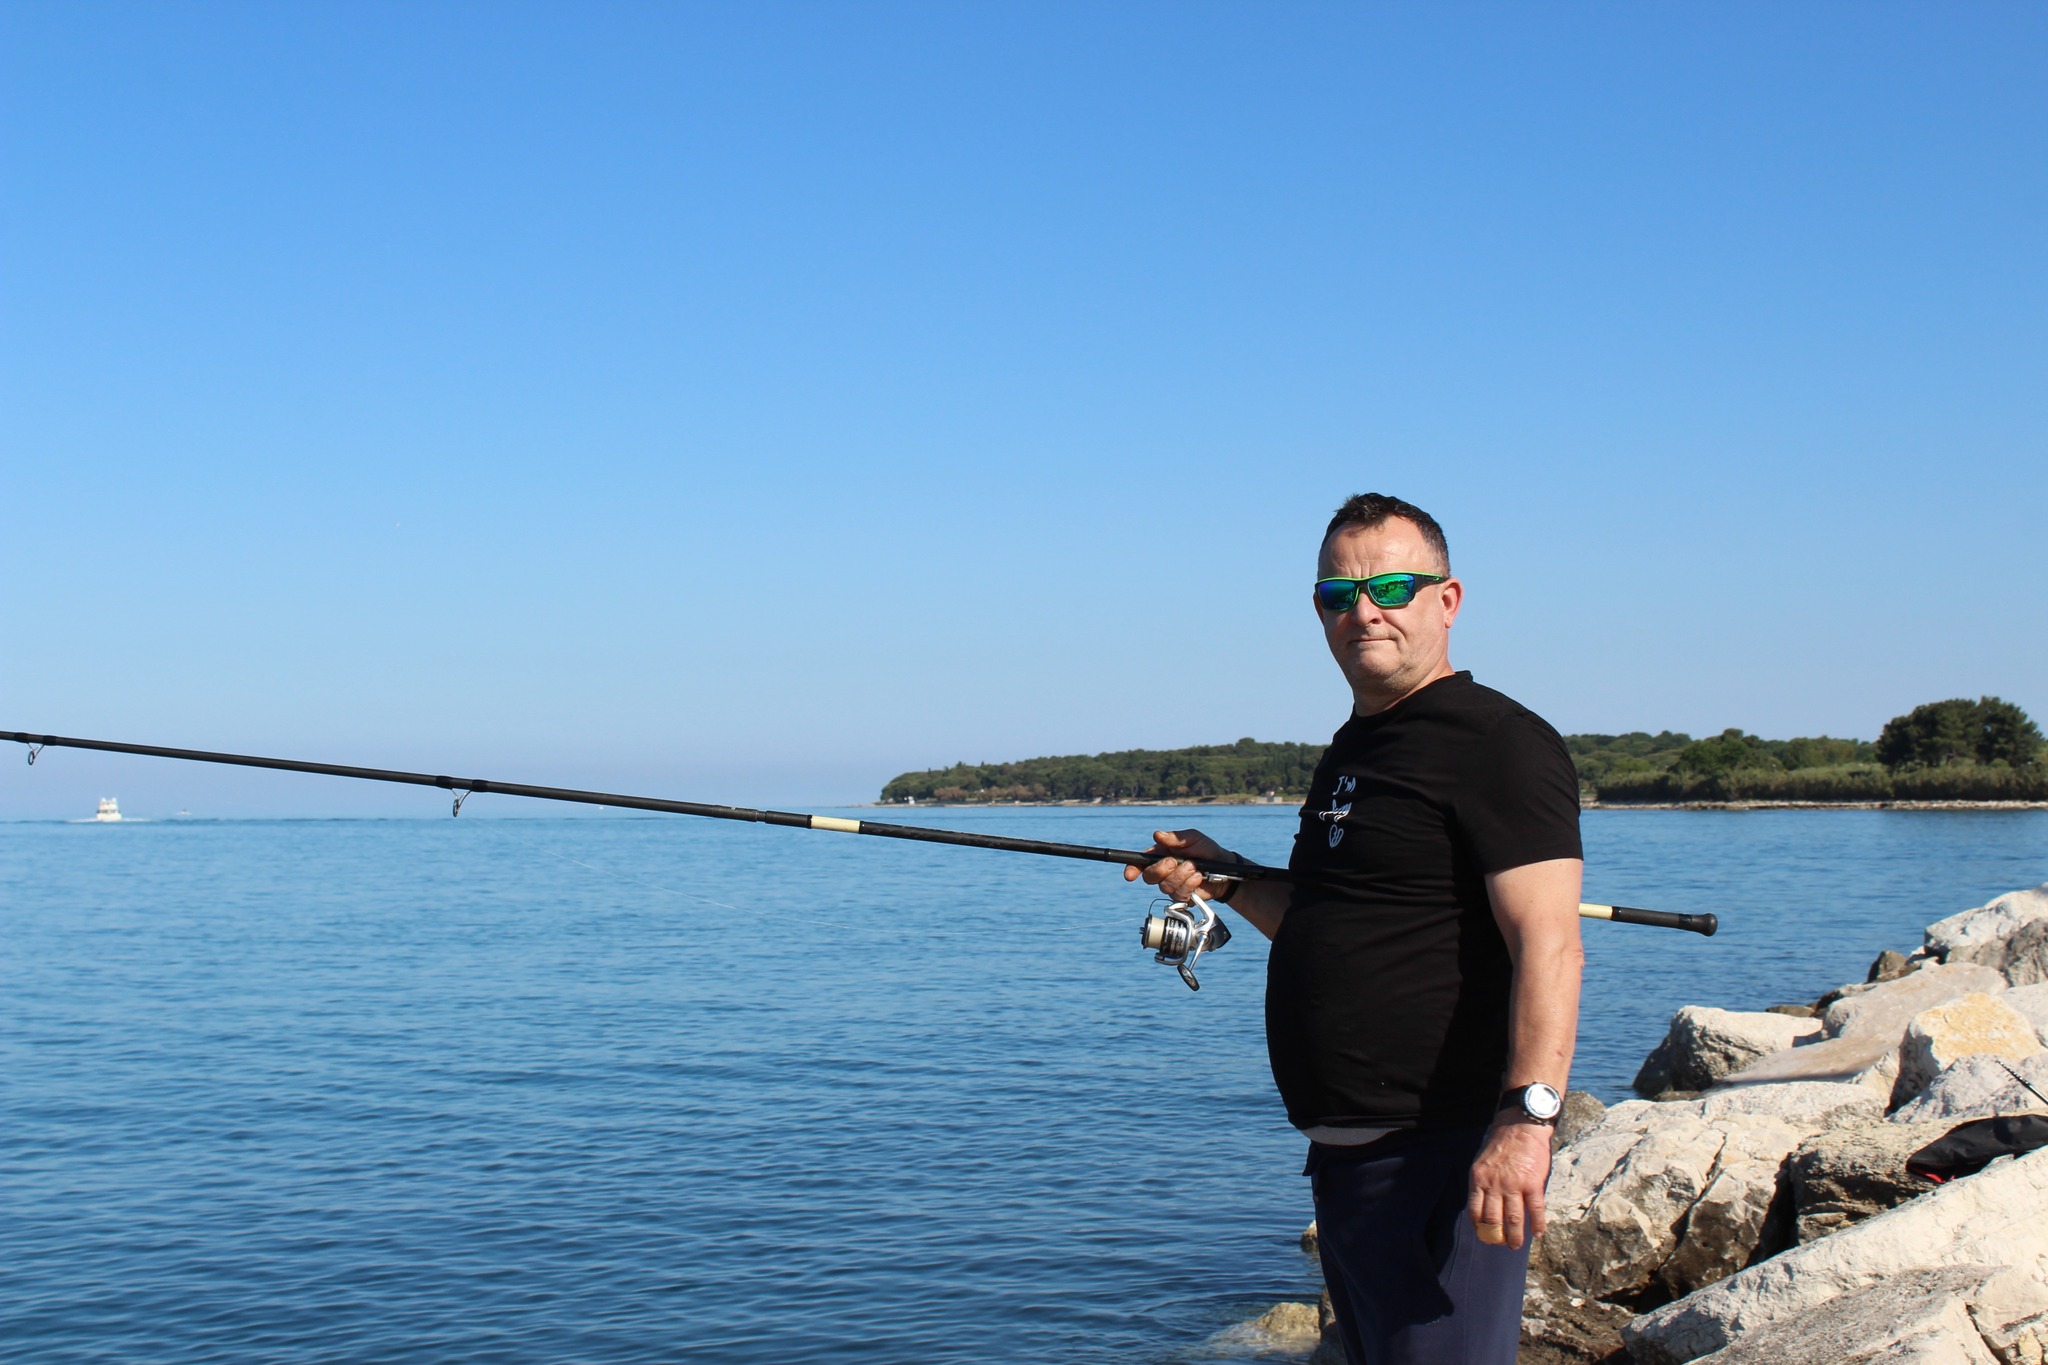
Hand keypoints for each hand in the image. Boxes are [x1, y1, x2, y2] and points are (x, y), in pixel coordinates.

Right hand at [1122, 828, 1234, 903]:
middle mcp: (1164, 871)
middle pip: (1150, 876)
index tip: (1130, 874)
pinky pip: (1179, 894)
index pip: (1140, 863)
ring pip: (1165, 886)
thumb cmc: (1207, 850)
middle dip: (1161, 869)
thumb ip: (1176, 837)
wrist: (1225, 868)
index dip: (1132, 869)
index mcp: (1161, 855)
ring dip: (1181, 876)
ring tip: (1195, 867)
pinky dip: (1189, 885)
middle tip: (1175, 862)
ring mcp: (1172, 885)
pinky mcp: (1182, 896)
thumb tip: (1158, 835)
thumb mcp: (1193, 838)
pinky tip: (1198, 877)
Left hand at [1467, 1119, 1552, 1250]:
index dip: (1479, 1227)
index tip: (1484, 1236)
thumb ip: (1482, 1182)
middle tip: (1501, 1245)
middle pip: (1493, 1219)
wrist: (1520, 1126)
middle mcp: (1494, 1184)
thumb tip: (1483, 1203)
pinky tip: (1537, 1233)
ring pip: (1513, 1218)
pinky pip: (1535, 1210)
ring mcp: (1514, 1185)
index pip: (1475, 1210)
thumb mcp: (1482, 1162)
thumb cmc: (1501, 1143)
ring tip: (1516, 1246)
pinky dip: (1537, 1224)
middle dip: (1496, 1236)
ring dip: (1515, 1236)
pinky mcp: (1533, 1183)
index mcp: (1479, 1179)